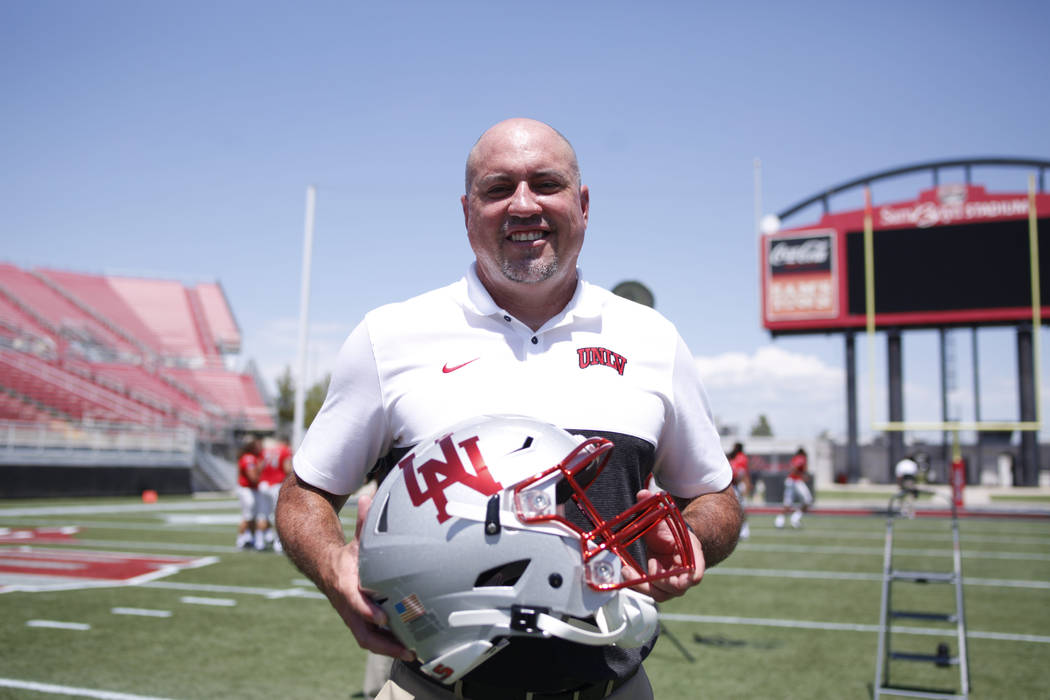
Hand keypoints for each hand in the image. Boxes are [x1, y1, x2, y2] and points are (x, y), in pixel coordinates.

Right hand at [323, 492, 414, 661]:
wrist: (323, 566)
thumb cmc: (347, 554)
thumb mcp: (355, 539)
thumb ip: (365, 522)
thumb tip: (370, 496)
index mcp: (345, 584)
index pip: (355, 600)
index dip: (368, 609)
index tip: (384, 616)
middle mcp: (347, 604)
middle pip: (362, 630)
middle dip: (383, 641)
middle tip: (407, 647)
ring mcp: (351, 616)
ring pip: (367, 639)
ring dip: (388, 649)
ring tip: (413, 653)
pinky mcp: (357, 622)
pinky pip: (371, 639)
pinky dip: (388, 646)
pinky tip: (409, 649)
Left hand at [625, 489, 705, 602]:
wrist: (674, 542)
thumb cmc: (674, 532)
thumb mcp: (666, 519)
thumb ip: (654, 507)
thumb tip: (642, 494)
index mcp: (693, 558)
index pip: (695, 574)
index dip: (687, 577)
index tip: (676, 574)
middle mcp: (684, 575)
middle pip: (675, 589)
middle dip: (657, 582)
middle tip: (643, 569)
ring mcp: (672, 584)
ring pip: (661, 594)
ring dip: (643, 586)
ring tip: (627, 571)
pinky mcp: (659, 586)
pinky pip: (650, 590)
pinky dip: (637, 583)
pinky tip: (627, 572)